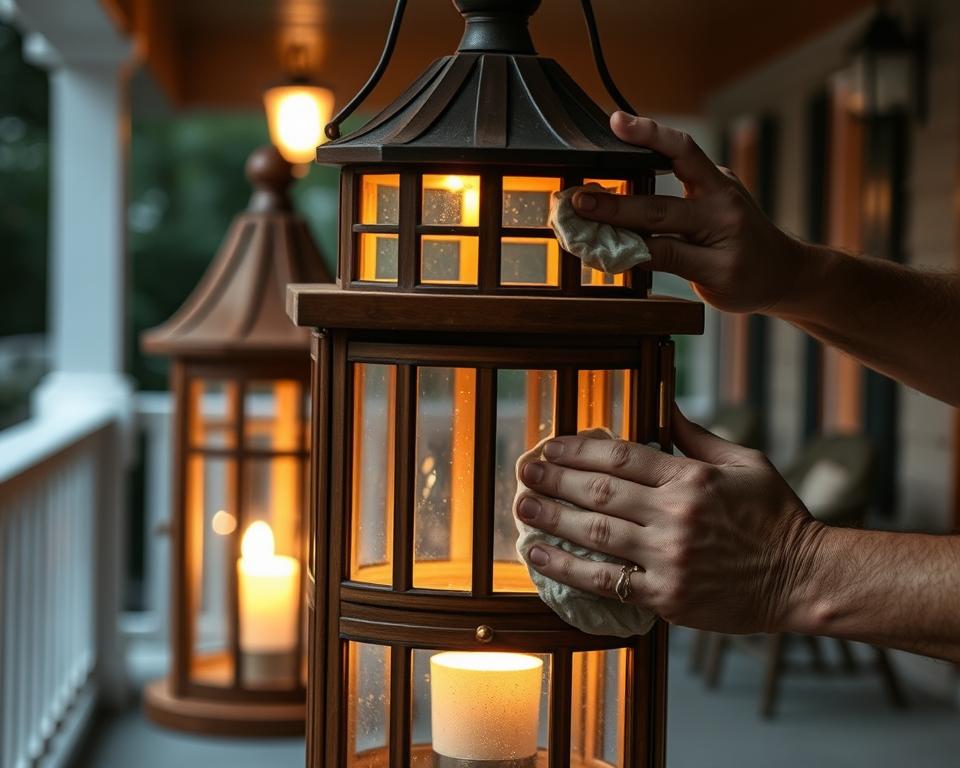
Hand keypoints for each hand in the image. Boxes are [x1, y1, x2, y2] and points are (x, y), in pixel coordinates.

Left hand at [515, 407, 823, 634]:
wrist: (804, 578)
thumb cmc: (775, 516)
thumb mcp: (745, 463)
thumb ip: (697, 435)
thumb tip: (665, 403)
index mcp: (691, 478)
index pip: (620, 456)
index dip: (578, 449)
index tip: (551, 446)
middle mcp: (675, 515)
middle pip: (599, 491)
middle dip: (555, 478)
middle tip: (524, 471)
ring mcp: (668, 558)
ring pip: (595, 534)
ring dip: (551, 518)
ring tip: (523, 506)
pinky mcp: (666, 596)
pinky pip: (606, 580)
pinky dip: (568, 567)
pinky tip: (540, 555)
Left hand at [574, 112, 814, 314]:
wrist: (786, 273)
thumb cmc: (740, 237)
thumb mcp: (718, 203)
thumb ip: (681, 198)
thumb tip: (620, 195)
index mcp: (717, 183)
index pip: (683, 149)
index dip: (649, 133)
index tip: (616, 121)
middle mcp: (721, 207)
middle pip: (659, 203)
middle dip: (614, 200)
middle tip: (579, 199)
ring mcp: (721, 242)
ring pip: (661, 236)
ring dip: (618, 232)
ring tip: (586, 230)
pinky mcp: (719, 273)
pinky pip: (668, 265)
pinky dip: (636, 260)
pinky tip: (613, 260)